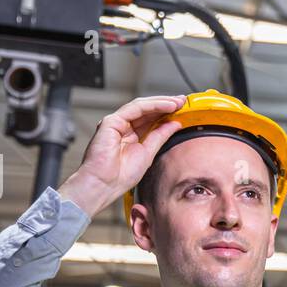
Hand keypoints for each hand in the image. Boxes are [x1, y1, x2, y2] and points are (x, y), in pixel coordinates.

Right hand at [59, 95, 186, 218]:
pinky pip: (135, 108)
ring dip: (161, 102)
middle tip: (183, 101)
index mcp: (130, 135)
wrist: (104, 185)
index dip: (166, 113)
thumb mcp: (148, 153)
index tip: (182, 109)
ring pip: (142, 106)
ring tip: (178, 102)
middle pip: (147, 110)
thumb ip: (160, 136)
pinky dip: (153, 105)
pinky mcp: (111, 121)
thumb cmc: (120, 176)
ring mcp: (116, 122)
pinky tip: (167, 106)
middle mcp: (122, 126)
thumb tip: (175, 124)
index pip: (150, 119)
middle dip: (166, 104)